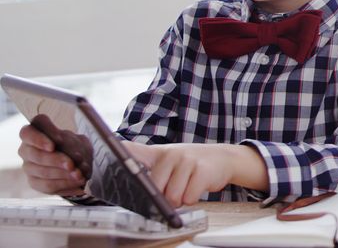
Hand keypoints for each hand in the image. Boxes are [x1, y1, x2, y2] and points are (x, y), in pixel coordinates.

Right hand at [18, 124, 85, 195]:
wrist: (79, 164)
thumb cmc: (74, 147)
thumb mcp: (75, 139)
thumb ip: (67, 140)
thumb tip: (59, 141)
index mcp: (32, 133)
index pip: (27, 133)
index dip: (38, 140)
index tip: (52, 146)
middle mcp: (26, 150)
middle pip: (35, 155)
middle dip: (56, 160)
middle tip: (72, 165)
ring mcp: (28, 167)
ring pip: (42, 171)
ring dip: (63, 174)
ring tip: (79, 174)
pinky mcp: (34, 182)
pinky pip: (47, 185)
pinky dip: (65, 183)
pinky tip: (77, 181)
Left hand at [123, 142, 267, 206]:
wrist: (223, 158)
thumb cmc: (191, 164)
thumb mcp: (168, 160)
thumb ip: (146, 168)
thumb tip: (128, 184)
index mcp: (156, 153)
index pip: (130, 151)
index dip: (116, 156)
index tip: (100, 162)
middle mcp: (170, 154)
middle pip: (153, 189)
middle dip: (161, 198)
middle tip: (172, 190)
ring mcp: (187, 160)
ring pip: (172, 196)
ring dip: (179, 200)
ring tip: (185, 189)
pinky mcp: (202, 171)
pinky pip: (189, 197)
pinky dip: (192, 199)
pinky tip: (196, 188)